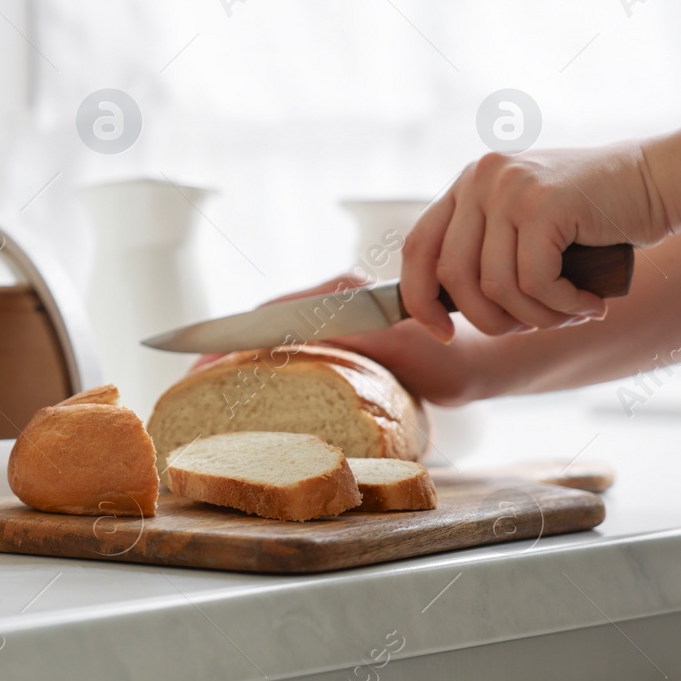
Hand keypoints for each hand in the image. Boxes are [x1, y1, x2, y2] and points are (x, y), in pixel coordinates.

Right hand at [192, 276, 487, 404]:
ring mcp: (339, 311)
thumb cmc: (458, 357)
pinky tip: (250, 383)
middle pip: (262, 322)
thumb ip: (353, 343)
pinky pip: (296, 343)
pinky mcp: (347, 329)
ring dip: (240, 357)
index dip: (226, 341)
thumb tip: (302, 344)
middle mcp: (335, 296)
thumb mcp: (402, 353)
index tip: (191, 362)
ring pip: (275, 333)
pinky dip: (267, 361)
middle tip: (186, 382)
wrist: (494, 353)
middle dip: (221, 350)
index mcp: (341, 295)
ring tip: (205, 385)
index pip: (268, 317)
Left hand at [401, 144, 670, 341]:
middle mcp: (480, 179)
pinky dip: (562, 305)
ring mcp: (510, 188)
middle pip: (453, 275)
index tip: (441, 334)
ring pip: (496, 285)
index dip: (420, 299)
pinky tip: (589, 304)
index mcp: (466, 185)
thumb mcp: (523, 228)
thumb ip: (484, 253)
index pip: (417, 248)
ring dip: (535, 317)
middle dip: (489, 319)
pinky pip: (534, 282)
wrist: (657, 180)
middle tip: (531, 328)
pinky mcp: (544, 203)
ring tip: (569, 315)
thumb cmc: (591, 218)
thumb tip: (435, 313)